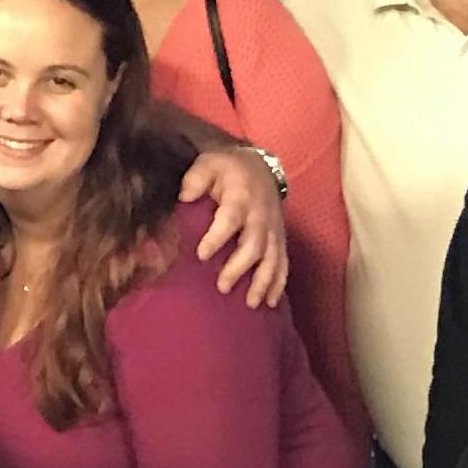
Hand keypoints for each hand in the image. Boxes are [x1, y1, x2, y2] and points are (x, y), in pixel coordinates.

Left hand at [183, 143, 290, 308]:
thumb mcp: (208, 164)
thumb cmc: (227, 169)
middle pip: (254, 244)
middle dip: (239, 267)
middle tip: (222, 286)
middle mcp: (261, 215)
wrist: (260, 166)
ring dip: (263, 282)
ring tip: (251, 302)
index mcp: (241, 196)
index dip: (217, 237)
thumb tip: (184, 197)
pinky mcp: (280, 238)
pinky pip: (283, 262)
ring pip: (273, 258)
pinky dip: (279, 283)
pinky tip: (271, 302)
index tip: (201, 254)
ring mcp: (274, 229)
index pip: (230, 218)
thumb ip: (195, 179)